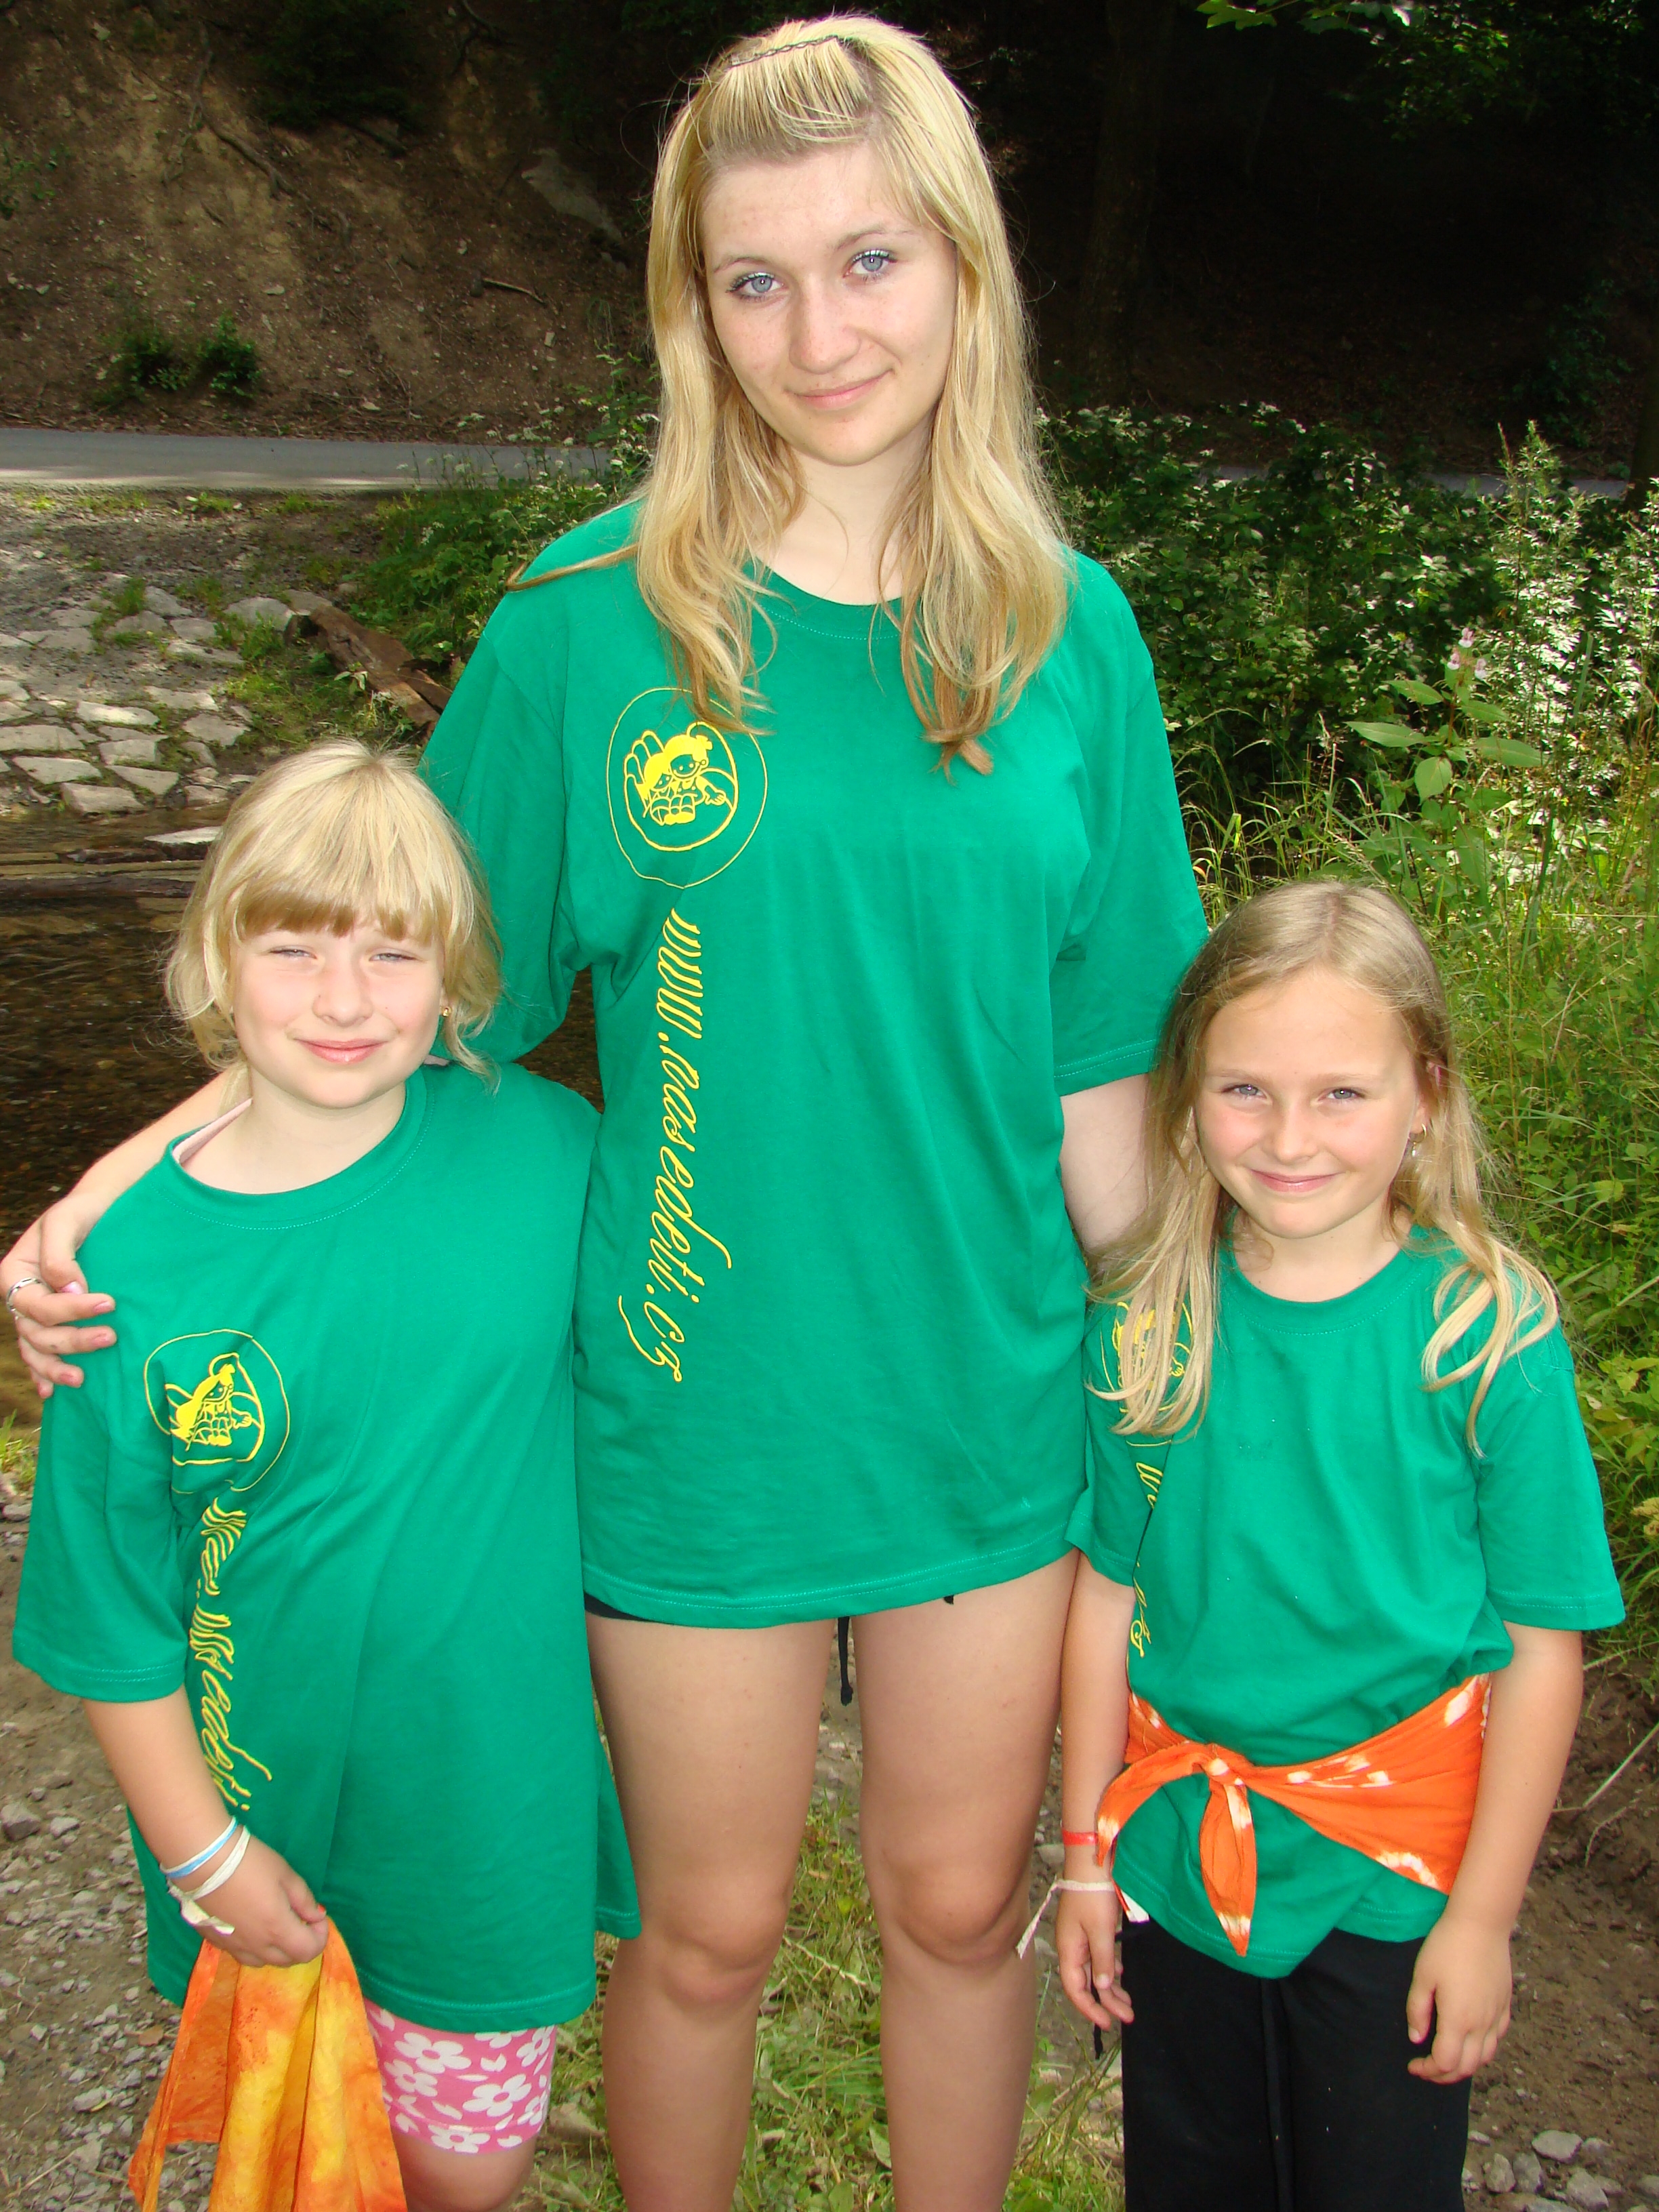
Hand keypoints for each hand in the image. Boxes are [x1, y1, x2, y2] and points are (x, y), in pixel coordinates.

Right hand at [3, 1209, 117, 1397]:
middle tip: (111, 1337)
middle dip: (71, 1341)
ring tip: (81, 1381)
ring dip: (54, 1368)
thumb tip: (70, 1290)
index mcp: (14, 1273)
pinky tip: (52, 1393)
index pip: (38, 1305)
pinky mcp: (50, 1321)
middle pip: (36, 1333)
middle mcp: (19, 1296)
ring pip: (34, 1350)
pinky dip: (42, 1374)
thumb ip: (60, 1255)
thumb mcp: (66, 1220)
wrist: (97, 1212)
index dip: (71, 1310)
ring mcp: (32, 1313)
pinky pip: (37, 1354)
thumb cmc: (82, 1212)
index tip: (109, 1303)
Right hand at [189, 1834, 328, 1969]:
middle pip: (287, 1960)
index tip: (317, 1917)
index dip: (320, 1936)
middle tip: (299, 1918)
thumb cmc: (251, 1864)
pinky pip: (242, 1954)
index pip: (308, 1951)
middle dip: (300, 1943)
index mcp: (277, 1930)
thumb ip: (304, 1900)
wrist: (204, 1863)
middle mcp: (256, 1947)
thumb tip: (316, 1916)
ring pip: (263, 1961)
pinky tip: (252, 1925)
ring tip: (276, 1923)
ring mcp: (234, 1947)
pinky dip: (255, 1947)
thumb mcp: (285, 1875)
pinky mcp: (216, 1942)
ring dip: (277, 1949)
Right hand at [1056, 1873, 1134, 2031]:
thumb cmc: (1094, 1895)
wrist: (1092, 1862)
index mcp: (1069, 1949)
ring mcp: (1081, 1937)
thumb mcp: (1101, 1930)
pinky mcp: (1091, 1927)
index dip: (1090, 2008)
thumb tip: (1103, 1988)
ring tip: (1128, 2002)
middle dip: (1106, 2002)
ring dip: (1110, 1987)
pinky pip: (1098, 1955)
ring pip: (1095, 1970)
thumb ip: (1103, 1960)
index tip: (1107, 2023)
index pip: (1075, 1988)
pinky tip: (1120, 1971)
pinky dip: (1109, 1967)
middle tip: (1128, 2017)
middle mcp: (1072, 1947)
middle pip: (1087, 1982)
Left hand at [1405, 1910, 1511, 2081]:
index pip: (1445, 2063)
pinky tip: (1470, 2040)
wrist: (1481, 1924)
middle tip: (1427, 2068)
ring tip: (1447, 2058)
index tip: (1413, 2065)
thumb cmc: (1446, 1946)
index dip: (1428, 2071)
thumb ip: (1417, 2011)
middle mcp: (1481, 2024)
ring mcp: (1497, 2016)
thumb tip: (1416, 2039)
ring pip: (1485, 2057)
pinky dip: (1483, 2050)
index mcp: (1458, 2020)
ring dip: (1465, 2066)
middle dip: (1445, 2075)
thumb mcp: (1423, 1976)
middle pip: (1467, 2068)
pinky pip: (1497, 2039)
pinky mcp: (1506, 2005)